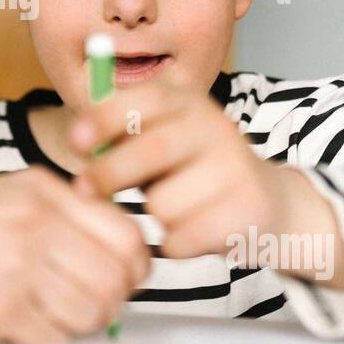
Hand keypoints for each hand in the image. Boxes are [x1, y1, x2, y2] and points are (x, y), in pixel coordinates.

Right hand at [0, 167, 149, 343]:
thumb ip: (54, 214)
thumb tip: (115, 251)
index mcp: (38, 188)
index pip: (126, 232)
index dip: (134, 267)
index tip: (122, 281)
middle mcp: (34, 220)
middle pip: (119, 275)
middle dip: (112, 301)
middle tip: (90, 309)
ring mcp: (18, 264)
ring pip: (95, 311)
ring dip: (81, 327)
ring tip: (50, 320)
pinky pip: (58, 339)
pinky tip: (22, 331)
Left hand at [67, 76, 307, 262]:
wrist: (268, 203)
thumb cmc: (193, 171)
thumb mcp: (163, 138)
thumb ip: (124, 135)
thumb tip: (78, 138)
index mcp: (189, 102)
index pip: (145, 99)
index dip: (105, 118)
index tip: (75, 141)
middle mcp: (216, 126)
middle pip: (152, 149)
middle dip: (108, 172)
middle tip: (82, 189)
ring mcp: (235, 167)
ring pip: (163, 202)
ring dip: (152, 216)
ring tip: (173, 210)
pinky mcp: (247, 209)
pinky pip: (182, 237)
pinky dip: (174, 244)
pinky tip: (192, 233)